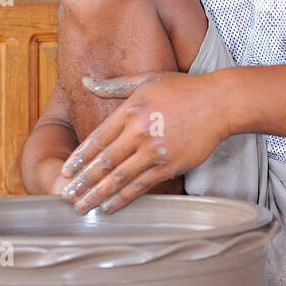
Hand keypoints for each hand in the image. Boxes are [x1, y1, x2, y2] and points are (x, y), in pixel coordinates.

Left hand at [58, 71, 228, 213]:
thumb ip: (113, 85)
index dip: (80, 158)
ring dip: (98, 195)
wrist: (220, 103)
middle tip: (67, 196)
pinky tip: (110, 206)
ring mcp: (155, 151)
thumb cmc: (183, 89)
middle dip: (83, 182)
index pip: (97, 139)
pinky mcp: (170, 166)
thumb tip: (85, 80)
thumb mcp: (146, 79)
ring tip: (82, 207)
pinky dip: (124, 198)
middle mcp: (139, 132)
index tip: (66, 172)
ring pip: (120, 178)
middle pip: (104, 162)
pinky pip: (142, 186)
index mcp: (130, 110)